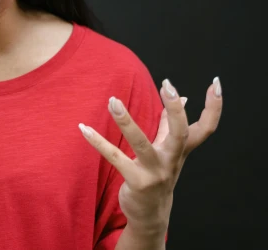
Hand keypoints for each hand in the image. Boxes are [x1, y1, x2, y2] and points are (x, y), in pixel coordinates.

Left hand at [79, 77, 222, 231]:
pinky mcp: (136, 181)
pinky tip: (83, 128)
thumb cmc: (158, 175)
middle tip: (167, 86)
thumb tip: (183, 98)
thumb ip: (171, 125)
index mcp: (181, 150)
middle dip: (176, 110)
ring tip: (112, 101)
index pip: (206, 127)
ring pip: (142, 143)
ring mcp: (155, 172)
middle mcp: (172, 160)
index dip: (214, 107)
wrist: (151, 215)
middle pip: (181, 134)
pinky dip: (98, 142)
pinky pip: (115, 158)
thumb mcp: (168, 151)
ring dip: (126, 121)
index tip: (215, 83)